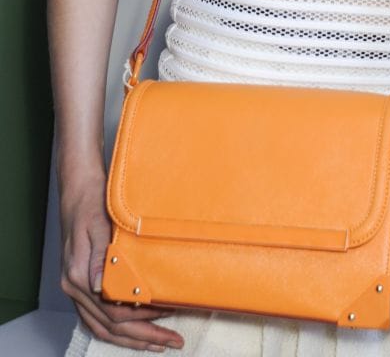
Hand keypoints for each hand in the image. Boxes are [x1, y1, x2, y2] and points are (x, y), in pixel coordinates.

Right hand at [59, 171, 183, 350]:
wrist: (78, 191)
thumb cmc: (91, 203)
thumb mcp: (98, 224)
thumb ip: (101, 254)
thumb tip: (101, 284)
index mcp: (78, 275)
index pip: (113, 311)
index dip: (143, 319)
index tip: (168, 317)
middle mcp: (74, 288)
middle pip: (109, 327)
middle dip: (143, 338)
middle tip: (172, 341)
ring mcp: (75, 289)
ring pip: (102, 328)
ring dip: (131, 339)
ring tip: (158, 343)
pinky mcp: (81, 285)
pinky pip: (97, 318)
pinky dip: (116, 329)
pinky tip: (134, 330)